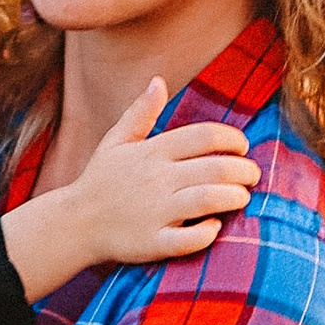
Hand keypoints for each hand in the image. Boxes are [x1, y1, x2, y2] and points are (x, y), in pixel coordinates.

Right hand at [2, 76, 254, 300]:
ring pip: (210, 200)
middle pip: (217, 168)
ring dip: (235, 198)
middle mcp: (157, 179)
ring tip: (241, 198)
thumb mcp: (115, 142)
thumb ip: (140, 113)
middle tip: (252, 176)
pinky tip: (214, 227)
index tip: (242, 148)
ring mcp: (155, 213)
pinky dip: (208, 233)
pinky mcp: (152, 243)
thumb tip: (158, 81)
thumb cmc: (98, 182)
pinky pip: (190, 240)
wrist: (72, 225)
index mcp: (152, 152)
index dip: (233, 139)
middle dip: (245, 171)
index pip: (206, 136)